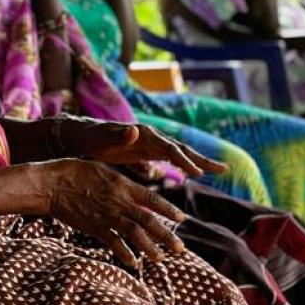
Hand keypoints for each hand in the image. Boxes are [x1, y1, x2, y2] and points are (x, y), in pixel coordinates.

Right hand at [43, 159, 186, 266]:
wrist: (51, 185)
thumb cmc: (72, 172)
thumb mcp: (101, 168)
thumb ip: (118, 179)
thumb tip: (130, 186)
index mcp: (122, 185)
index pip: (152, 200)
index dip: (169, 210)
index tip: (181, 219)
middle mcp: (119, 202)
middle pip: (148, 221)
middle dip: (166, 236)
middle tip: (180, 249)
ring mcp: (107, 216)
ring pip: (135, 235)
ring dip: (150, 248)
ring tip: (160, 258)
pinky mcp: (94, 227)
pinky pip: (113, 243)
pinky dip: (124, 253)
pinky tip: (132, 262)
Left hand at [58, 117, 226, 178]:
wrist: (82, 135)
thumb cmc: (92, 139)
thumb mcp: (104, 139)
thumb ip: (119, 136)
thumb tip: (136, 130)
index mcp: (145, 135)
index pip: (171, 149)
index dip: (185, 161)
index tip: (198, 173)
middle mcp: (151, 137)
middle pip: (181, 149)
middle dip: (201, 159)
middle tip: (223, 170)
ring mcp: (149, 144)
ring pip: (178, 154)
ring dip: (196, 162)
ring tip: (216, 171)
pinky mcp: (145, 150)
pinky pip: (168, 159)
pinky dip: (182, 165)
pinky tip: (190, 173)